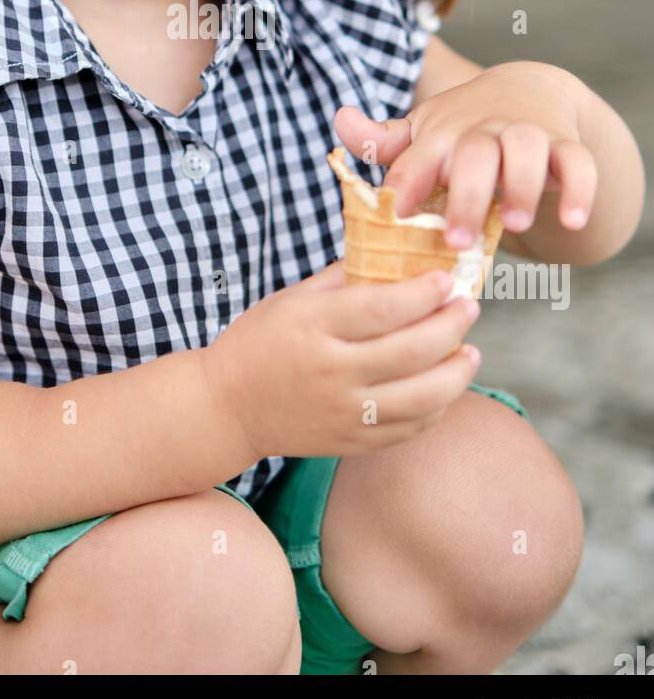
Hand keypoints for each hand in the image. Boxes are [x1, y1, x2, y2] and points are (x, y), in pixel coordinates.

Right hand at [201, 260, 482, 460]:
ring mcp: (343, 412)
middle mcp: (332, 371)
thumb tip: (394, 256)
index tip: (448, 280)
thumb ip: (343, 280)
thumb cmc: (258, 342)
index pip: (384, 308)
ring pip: (422, 398)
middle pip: (411, 351)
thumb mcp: (291, 299)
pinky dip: (437, 408)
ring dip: (457, 373)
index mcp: (314, 327)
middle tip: (469, 307)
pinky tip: (445, 387)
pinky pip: (408, 429)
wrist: (226, 407)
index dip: (424, 293)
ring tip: (471, 352)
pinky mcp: (351, 442)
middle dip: (452, 326)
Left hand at [334, 63, 598, 249]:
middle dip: (466, 194)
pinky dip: (580, 190)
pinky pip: (579, 163)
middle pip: (474, 153)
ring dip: (521, 186)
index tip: (393, 214)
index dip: (406, 182)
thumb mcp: (423, 133)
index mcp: (442, 134)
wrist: (528, 92)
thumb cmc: (461, 128)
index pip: (418, 156)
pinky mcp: (566, 147)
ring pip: (526, 150)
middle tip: (457, 238)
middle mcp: (483, 129)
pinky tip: (573, 221)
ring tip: (513, 224)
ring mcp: (527, 134)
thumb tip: (339, 118)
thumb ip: (383, 141)